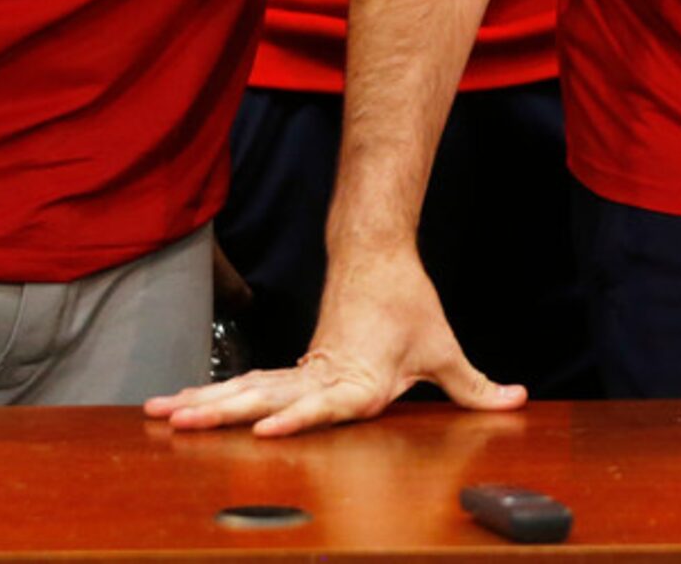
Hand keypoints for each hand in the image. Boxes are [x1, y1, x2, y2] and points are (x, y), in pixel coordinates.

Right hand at [145, 249, 522, 437]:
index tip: (264, 426)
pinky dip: (212, 395)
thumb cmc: (408, 304)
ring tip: (162, 414)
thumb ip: (477, 386)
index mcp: (358, 381)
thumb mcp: (444, 350)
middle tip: (177, 421)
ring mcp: (302, 370)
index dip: (294, 418)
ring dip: (203, 403)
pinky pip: (247, 385)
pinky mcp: (293, 366)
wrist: (377, 254)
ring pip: (246, 390)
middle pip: (265, 398)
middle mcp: (322, 378)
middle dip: (221, 414)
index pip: (322, 404)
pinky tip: (178, 407)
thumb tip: (518, 399)